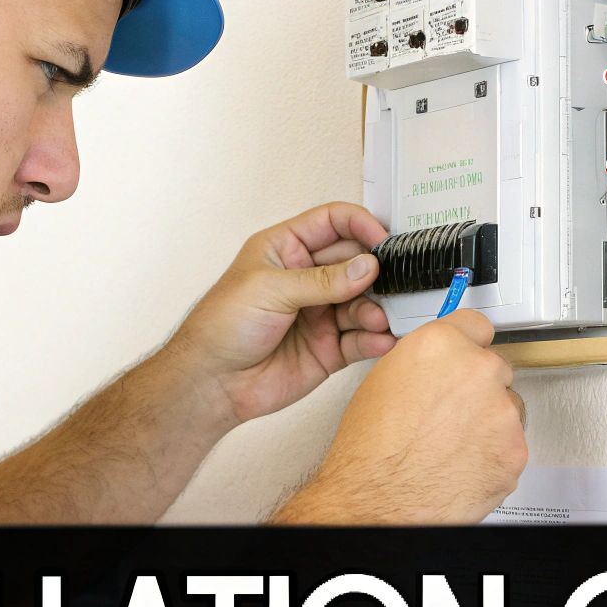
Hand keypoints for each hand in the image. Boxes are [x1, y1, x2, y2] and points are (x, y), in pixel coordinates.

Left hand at [165, 202, 394, 424]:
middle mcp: (307, 279)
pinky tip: (381, 339)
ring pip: (363, 303)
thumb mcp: (270, 290)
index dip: (360, 225)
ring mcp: (320, 314)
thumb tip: (367, 266)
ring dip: (376, 309)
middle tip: (395, 281)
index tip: (383, 240)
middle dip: (377, 272)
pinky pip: (361, 339)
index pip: (332, 223)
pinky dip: (375, 339)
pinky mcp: (328, 349)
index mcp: (286, 250)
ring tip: (378, 318)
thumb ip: (323, 280)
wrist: (211, 383)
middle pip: (356, 263)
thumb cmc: (222, 326)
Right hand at [276, 310, 527, 524]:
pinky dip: (493, 456)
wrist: (375, 504)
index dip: (467, 346)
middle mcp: (477, 370)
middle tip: (449, 415)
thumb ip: (425, 363)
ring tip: (450, 447)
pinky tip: (461, 465)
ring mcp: (502, 412)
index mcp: (440, 345)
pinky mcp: (515, 451)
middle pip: (494, 368)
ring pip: (507, 409)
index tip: (468, 356)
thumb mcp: (384, 382)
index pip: (476, 326)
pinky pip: (511, 445)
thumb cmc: (370, 452)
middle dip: (477, 389)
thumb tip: (440, 365)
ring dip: (487, 423)